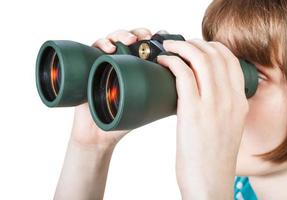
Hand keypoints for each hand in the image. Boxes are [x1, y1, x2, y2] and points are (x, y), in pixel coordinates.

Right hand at [71, 28, 152, 149]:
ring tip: (132, 40)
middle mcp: (119, 63)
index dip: (153, 39)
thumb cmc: (123, 122)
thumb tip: (186, 98)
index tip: (164, 37)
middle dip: (139, 33)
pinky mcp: (90, 67)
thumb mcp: (145, 110)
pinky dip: (101, 44)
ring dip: (122, 35)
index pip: (144, 47)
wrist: (99, 135)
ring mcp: (104, 63)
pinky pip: (93, 49)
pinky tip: (110, 48)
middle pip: (129, 40)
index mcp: (134, 70)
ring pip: (112, 40)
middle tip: (148, 36)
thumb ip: (161, 102)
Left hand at [157, 39, 248, 198]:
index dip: (212, 47)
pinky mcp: (193, 112)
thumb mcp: (226, 126)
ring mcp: (213, 105)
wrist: (209, 182)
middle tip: (178, 45)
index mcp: (239, 102)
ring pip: (200, 59)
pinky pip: (184, 74)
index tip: (196, 47)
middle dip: (194, 43)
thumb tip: (198, 88)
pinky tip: (163, 61)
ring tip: (168, 48)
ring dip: (181, 47)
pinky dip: (172, 62)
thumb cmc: (212, 157)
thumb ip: (220, 105)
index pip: (230, 60)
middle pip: (215, 54)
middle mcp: (229, 99)